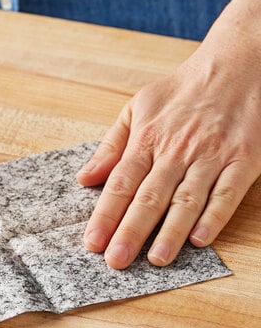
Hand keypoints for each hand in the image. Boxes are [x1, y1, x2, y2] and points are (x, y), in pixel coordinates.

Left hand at [78, 14, 260, 268]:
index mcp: (147, 138)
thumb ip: (111, 145)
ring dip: (169, 231)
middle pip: (149, 196)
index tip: (92, 242)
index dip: (105, 214)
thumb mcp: (137, 108)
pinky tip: (199, 239)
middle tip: (116, 260)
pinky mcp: (243, 159)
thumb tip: (85, 177)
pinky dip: (214, 217)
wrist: (234, 66)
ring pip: (186, 199)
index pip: (120, 183)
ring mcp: (211, 155)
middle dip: (130, 230)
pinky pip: (227, 193)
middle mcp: (176, 150)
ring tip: (155, 259)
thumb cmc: (180, 91)